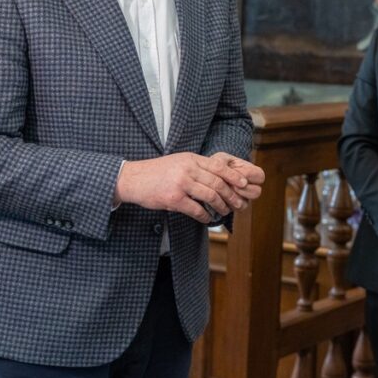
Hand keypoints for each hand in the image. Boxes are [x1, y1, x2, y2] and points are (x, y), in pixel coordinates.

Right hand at [115, 151, 264, 222]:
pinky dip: (205, 216)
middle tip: (239, 203)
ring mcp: (180, 184)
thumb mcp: (178, 162)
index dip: (234, 176)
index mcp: (191, 159)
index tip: (244, 183)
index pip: (219, 166)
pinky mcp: (173, 199)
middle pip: (218, 182)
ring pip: (210, 196)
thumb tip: (219, 175)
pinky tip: (208, 218)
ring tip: (225, 212)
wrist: (132, 178)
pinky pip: (196, 209)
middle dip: (231, 195)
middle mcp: (187, 169)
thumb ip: (197, 167)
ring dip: (221, 206)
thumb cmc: (157, 172)